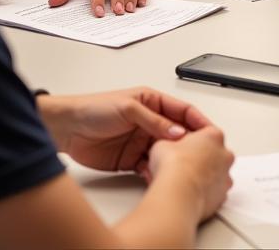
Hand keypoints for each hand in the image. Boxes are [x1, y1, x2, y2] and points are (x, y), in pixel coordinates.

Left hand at [44, 87, 211, 174]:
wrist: (67, 129)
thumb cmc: (92, 108)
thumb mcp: (127, 108)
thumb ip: (153, 120)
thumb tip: (178, 131)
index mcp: (152, 102)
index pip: (182, 111)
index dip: (198, 122)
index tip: (211, 134)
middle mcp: (149, 122)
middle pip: (178, 134)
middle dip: (190, 145)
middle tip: (200, 157)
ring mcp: (141, 141)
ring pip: (166, 153)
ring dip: (173, 161)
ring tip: (181, 170)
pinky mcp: (132, 159)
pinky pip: (151, 167)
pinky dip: (157, 173)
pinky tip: (160, 177)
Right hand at [148, 126, 233, 220]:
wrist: (178, 194)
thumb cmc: (173, 166)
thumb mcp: (163, 143)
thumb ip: (171, 141)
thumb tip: (169, 146)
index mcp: (214, 135)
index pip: (205, 129)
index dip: (191, 135)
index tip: (180, 139)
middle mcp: (225, 155)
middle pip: (213, 151)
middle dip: (200, 154)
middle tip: (182, 158)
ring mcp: (226, 177)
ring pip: (216, 172)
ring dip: (204, 174)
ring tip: (185, 177)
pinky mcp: (222, 197)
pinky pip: (214, 191)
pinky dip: (204, 191)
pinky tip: (190, 191)